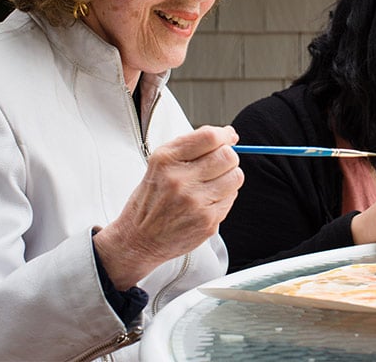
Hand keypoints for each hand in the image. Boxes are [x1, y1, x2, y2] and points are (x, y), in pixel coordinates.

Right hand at [92, 125, 242, 289]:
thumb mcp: (160, 164)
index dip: (224, 135)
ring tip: (214, 182)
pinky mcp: (207, 220)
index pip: (209, 137)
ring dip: (229, 176)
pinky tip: (208, 200)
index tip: (227, 137)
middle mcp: (180, 180)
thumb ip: (192, 146)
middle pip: (227, 156)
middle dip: (228, 156)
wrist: (139, 240)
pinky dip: (225, 196)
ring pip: (235, 176)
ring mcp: (195, 202)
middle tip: (219, 163)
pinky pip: (231, 197)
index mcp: (166, 160)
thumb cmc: (151, 200)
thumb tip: (230, 135)